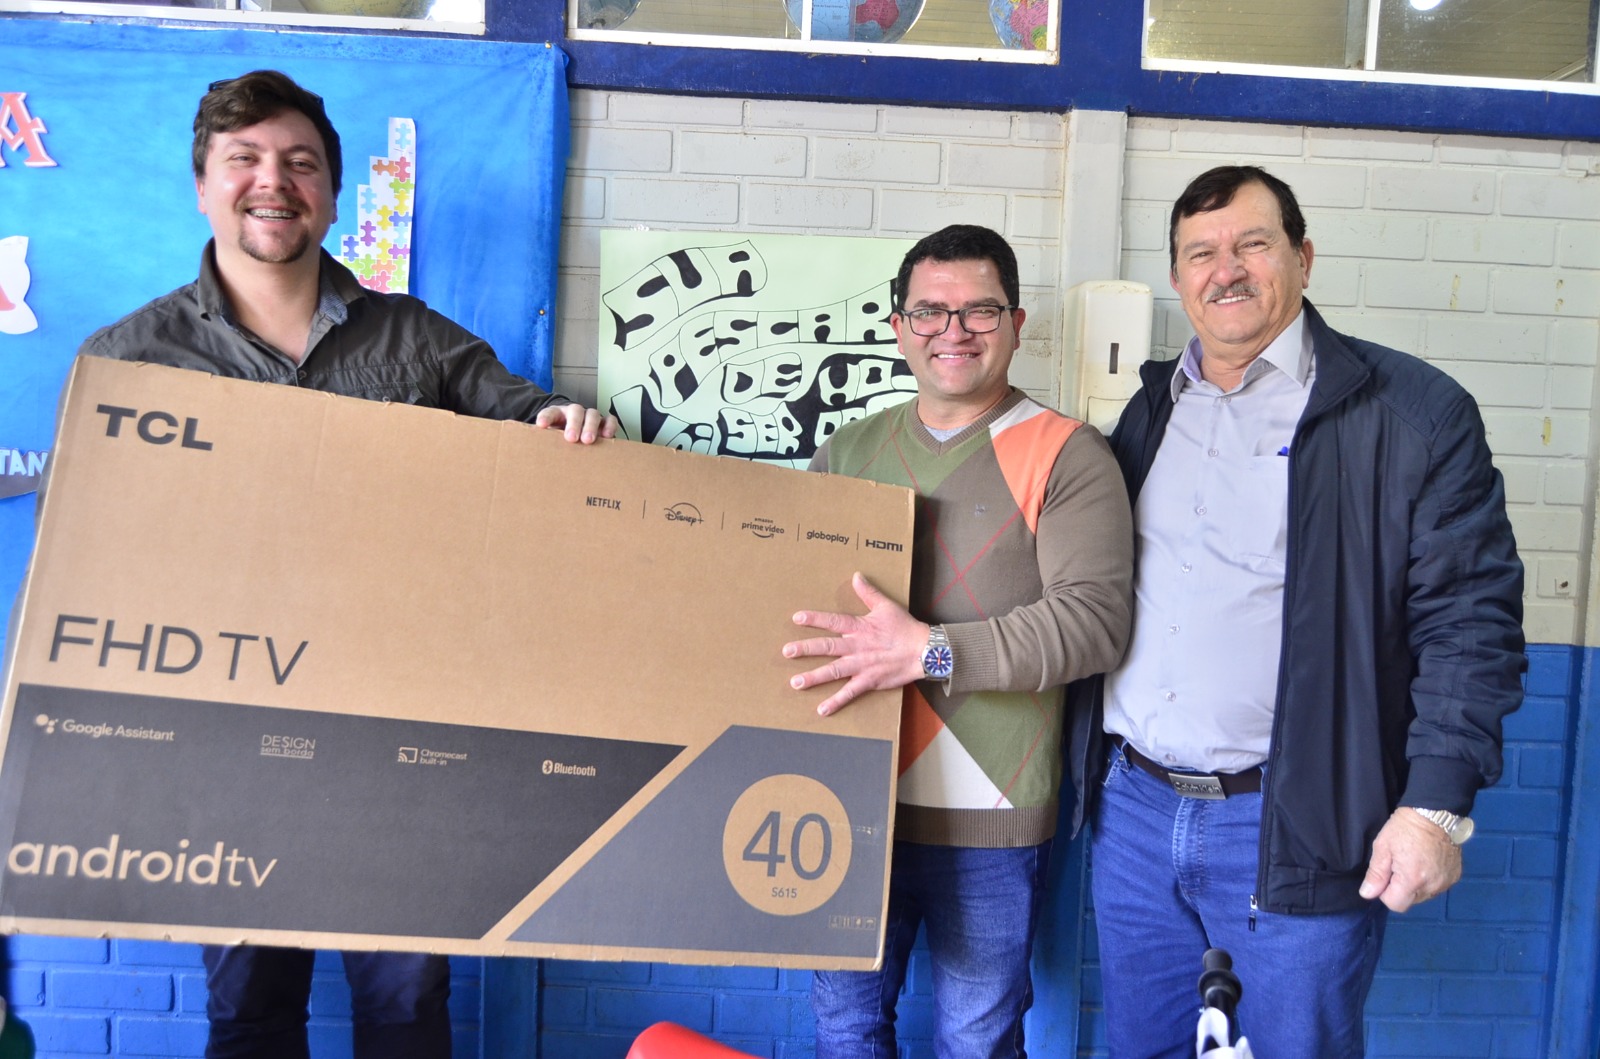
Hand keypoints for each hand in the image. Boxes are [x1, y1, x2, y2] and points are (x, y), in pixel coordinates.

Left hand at [534, 403, 617, 443]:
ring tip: (588, 440)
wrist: (574, 434)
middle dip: (574, 424)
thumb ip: (545, 443)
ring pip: (593, 414)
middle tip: (571, 438)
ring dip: (590, 426)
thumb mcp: (550, 440)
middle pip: (575, 411)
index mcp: (558, 414)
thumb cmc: (560, 439)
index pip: (550, 412)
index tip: (542, 425)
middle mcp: (574, 413)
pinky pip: (609, 420)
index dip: (546, 417)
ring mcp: (590, 416)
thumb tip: (537, 455)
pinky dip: (609, 426)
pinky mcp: (603, 423)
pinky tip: (607, 436)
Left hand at [783, 571, 926, 716]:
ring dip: (814, 677)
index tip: (796, 618)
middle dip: (805, 649)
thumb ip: (868, 592)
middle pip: (827, 647)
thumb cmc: (905, 628)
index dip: (814, 619)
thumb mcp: (886, 606)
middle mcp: (857, 647)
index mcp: (860, 628)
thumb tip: (856, 576)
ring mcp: (861, 665)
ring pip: (833, 671)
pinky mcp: (869, 681)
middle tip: (787, 652)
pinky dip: (835, 702)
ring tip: (795, 683)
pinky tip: (821, 709)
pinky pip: (849, 693)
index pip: (833, 622)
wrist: (924, 651)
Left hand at [1358, 807, 1462, 911]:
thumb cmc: (1405, 828)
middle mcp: (1432, 886)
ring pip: (1423, 896)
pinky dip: (1429, 880)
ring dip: (1415, 886)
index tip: (1385, 876)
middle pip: (1410, 902)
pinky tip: (1426, 863)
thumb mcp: (1383, 847)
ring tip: (1413, 862)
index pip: (1395, 904)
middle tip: (1398, 866)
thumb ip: (1376, 874)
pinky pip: (1437, 887)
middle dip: (1400, 890)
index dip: (1385, 893)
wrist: (1435, 813)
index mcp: (1412, 880)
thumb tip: (1367, 894)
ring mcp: (1446, 882)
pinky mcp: (1455, 877)